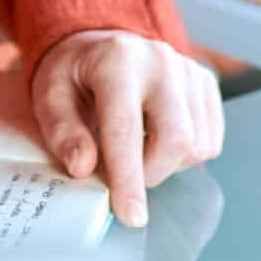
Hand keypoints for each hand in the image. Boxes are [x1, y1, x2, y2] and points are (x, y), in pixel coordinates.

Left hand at [30, 30, 223, 228]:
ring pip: (197, 145)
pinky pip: (210, 140)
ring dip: (166, 165)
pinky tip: (156, 138)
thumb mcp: (49, 95)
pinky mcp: (206, 83)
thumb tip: (82, 168)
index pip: (126, 129)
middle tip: (122, 177)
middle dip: (149, 174)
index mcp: (117, 60)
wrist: (102, 45)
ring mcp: (189, 70)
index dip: (128, 177)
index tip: (130, 215)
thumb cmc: (74, 74)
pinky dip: (185, 155)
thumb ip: (63, 132)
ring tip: (136, 150)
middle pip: (175, 140)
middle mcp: (161, 61)